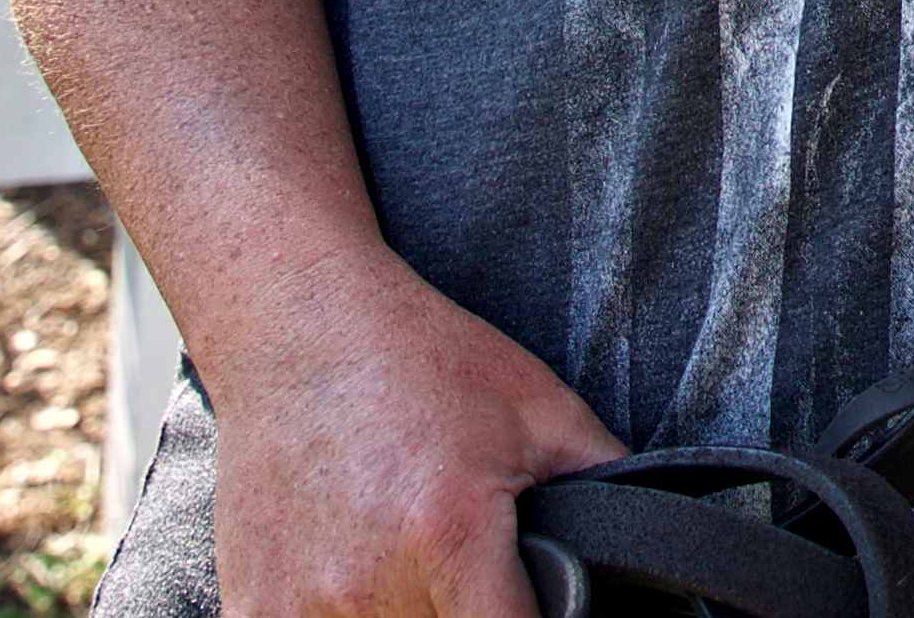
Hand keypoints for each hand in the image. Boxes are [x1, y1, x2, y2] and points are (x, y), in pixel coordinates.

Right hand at [212, 254, 621, 617]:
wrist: (296, 323)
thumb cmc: (421, 357)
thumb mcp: (541, 408)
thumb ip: (609, 484)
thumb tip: (662, 554)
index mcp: (449, 537)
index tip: (539, 606)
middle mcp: (370, 585)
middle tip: (475, 575)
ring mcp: (300, 606)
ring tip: (416, 570)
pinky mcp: (251, 610)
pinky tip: (354, 582)